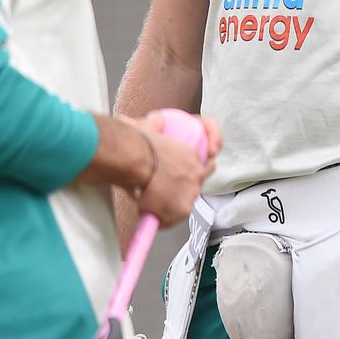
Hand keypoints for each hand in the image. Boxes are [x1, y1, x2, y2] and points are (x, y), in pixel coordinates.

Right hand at [132, 112, 220, 226]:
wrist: (135, 159)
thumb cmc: (139, 143)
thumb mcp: (151, 125)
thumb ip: (157, 123)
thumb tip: (157, 119)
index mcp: (191, 155)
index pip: (205, 167)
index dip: (192, 175)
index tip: (183, 180)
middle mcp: (197, 173)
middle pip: (195, 188)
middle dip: (180, 193)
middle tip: (163, 194)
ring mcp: (192, 191)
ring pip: (184, 205)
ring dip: (171, 207)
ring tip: (154, 206)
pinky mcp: (183, 208)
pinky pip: (173, 220)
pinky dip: (162, 219)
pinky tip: (149, 215)